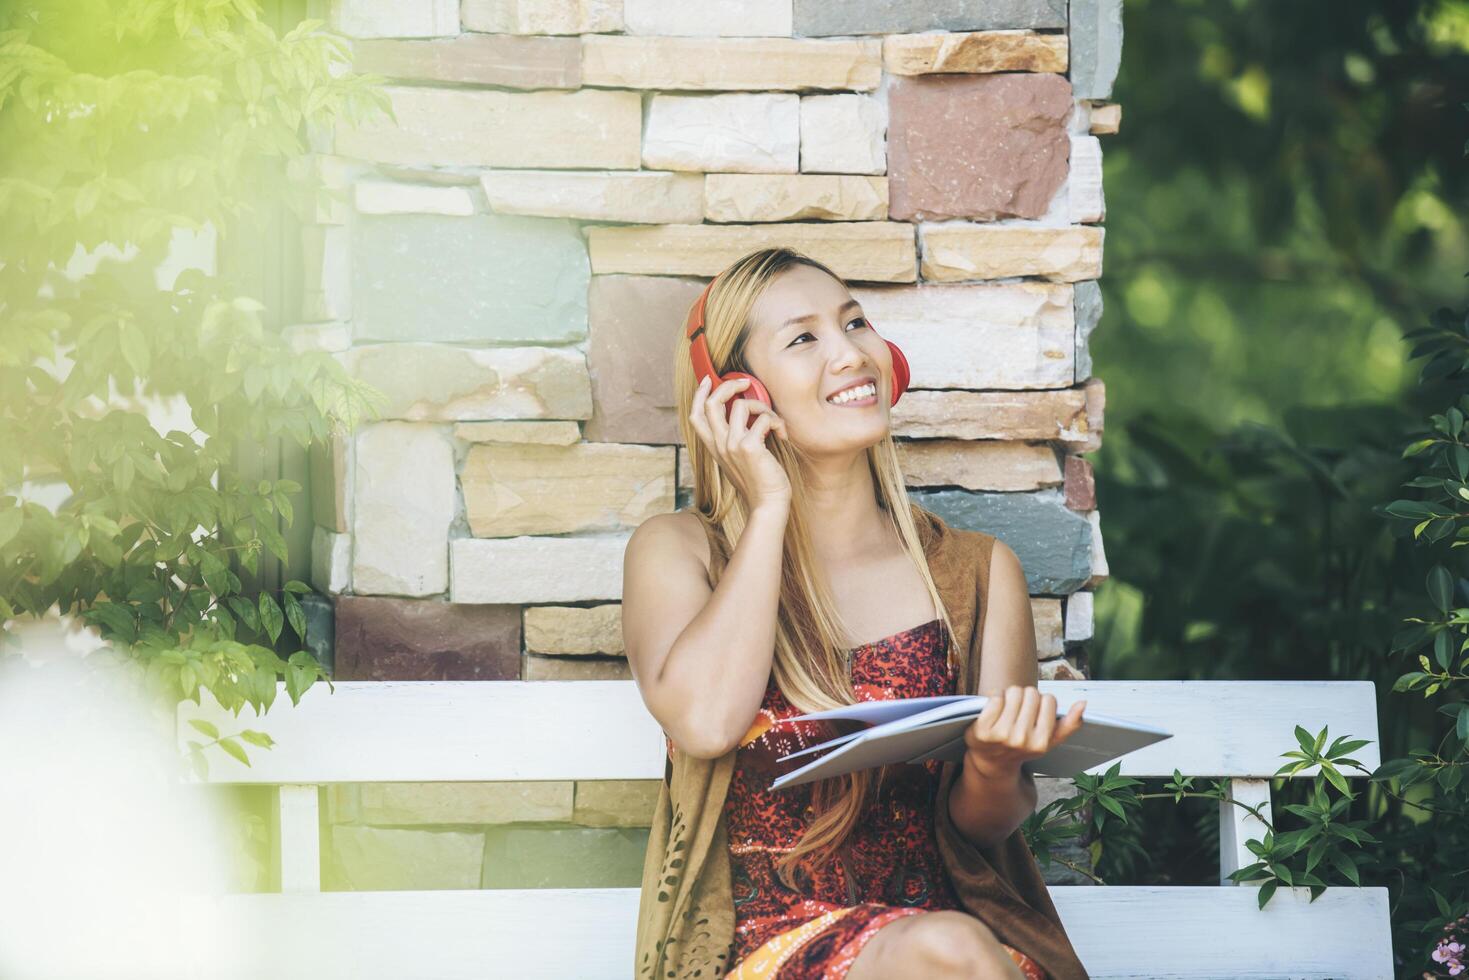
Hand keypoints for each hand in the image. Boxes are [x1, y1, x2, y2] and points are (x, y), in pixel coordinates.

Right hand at [688, 375, 791, 508]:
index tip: (708, 380)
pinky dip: (776, 422)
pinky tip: (782, 435)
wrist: (767, 505)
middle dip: (728, 385)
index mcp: (715, 447)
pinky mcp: (749, 447)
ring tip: (773, 422)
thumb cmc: (759, 482)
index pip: (696, 415)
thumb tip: (746, 413)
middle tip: (745, 382)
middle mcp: (719, 445)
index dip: (699, 394)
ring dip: (762, 406)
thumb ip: (736, 438)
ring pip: (741, 405)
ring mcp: (732, 445)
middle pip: (712, 403)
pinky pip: (763, 419)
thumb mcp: (740, 459)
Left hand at [961, 685, 1085, 780]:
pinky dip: (995, 695)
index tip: (1035, 711)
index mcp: (1040, 743)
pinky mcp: (982, 729)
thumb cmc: (1023, 746)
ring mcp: (1001, 735)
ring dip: (1010, 695)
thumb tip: (1083, 704)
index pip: (1049, 700)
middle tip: (1019, 709)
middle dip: (1026, 696)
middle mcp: (1021, 740)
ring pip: (1014, 692)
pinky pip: (995, 696)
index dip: (1042, 702)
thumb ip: (1069, 724)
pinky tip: (994, 707)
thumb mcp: (1049, 741)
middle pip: (1031, 693)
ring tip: (1007, 708)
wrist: (992, 762)